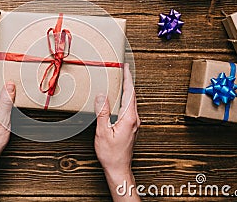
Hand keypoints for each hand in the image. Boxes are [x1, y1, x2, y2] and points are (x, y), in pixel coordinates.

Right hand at [94, 63, 139, 200]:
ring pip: (131, 102)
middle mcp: (134, 119)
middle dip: (128, 81)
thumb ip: (103, 113)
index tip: (126, 67)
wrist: (119, 169)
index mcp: (129, 118)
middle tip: (123, 69)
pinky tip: (119, 99)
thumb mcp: (103, 132)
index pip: (129, 93)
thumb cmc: (111, 154)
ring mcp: (134, 124)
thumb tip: (102, 96)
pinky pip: (129, 109)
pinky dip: (124, 99)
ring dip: (126, 90)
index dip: (127, 79)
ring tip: (121, 80)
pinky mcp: (131, 127)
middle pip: (132, 95)